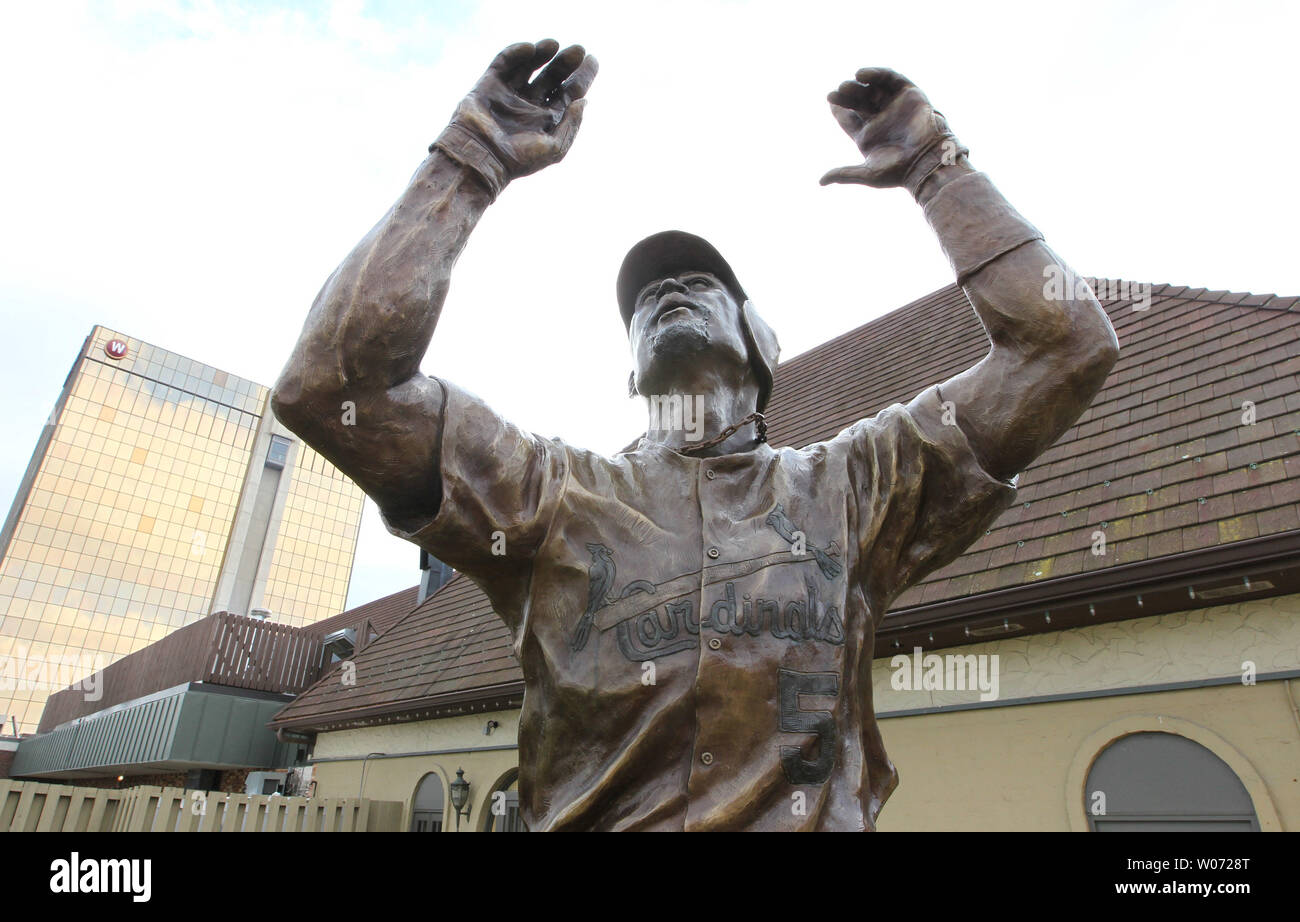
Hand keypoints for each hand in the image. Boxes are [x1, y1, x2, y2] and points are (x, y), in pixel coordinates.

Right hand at [445, 39, 597, 181]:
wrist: (480, 158)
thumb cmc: (518, 160)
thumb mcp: (554, 148)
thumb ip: (571, 124)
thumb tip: (584, 101)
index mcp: (547, 120)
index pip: (569, 93)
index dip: (583, 76)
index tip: (592, 60)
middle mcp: (529, 105)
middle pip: (553, 77)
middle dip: (565, 63)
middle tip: (578, 50)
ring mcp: (509, 94)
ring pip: (530, 66)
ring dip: (542, 53)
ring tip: (554, 43)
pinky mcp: (489, 85)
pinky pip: (504, 62)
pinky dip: (516, 52)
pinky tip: (530, 48)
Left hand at [820, 68, 959, 189]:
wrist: (926, 162)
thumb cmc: (898, 172)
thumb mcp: (867, 174)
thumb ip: (844, 174)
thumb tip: (821, 181)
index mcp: (869, 136)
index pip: (849, 119)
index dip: (838, 109)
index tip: (829, 99)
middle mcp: (881, 119)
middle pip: (858, 102)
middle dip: (846, 96)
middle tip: (835, 92)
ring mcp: (894, 106)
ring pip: (873, 89)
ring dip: (859, 84)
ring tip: (846, 84)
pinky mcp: (909, 94)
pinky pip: (890, 79)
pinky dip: (877, 74)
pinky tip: (862, 74)